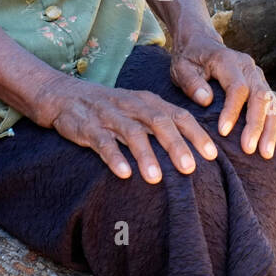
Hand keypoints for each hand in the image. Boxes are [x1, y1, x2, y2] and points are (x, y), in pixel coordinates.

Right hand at [32, 74, 217, 182]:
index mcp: (148, 101)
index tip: (212, 155)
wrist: (63, 95)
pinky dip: (114, 157)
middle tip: (190, 168)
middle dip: (176, 145)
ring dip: (145, 155)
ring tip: (156, 179)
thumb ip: (160, 123)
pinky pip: (103, 142)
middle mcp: (132, 106)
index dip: (196, 134)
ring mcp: (109, 116)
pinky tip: (124, 174)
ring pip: (132, 133)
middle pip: (159, 123)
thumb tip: (192, 149)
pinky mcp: (88, 127)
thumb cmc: (109, 108)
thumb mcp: (137, 108)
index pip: (178, 115)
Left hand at [170, 30, 275, 159]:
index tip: (223, 132)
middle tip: (249, 150)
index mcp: (227, 61)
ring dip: (270, 129)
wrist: (202, 43)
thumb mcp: (181, 68)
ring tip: (266, 153)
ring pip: (271, 102)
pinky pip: (274, 105)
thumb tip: (206, 100)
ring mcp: (257, 76)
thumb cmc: (189, 59)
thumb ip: (191, 82)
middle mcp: (248, 67)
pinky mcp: (261, 84)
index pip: (237, 87)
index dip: (232, 111)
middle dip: (256, 125)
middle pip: (260, 96)